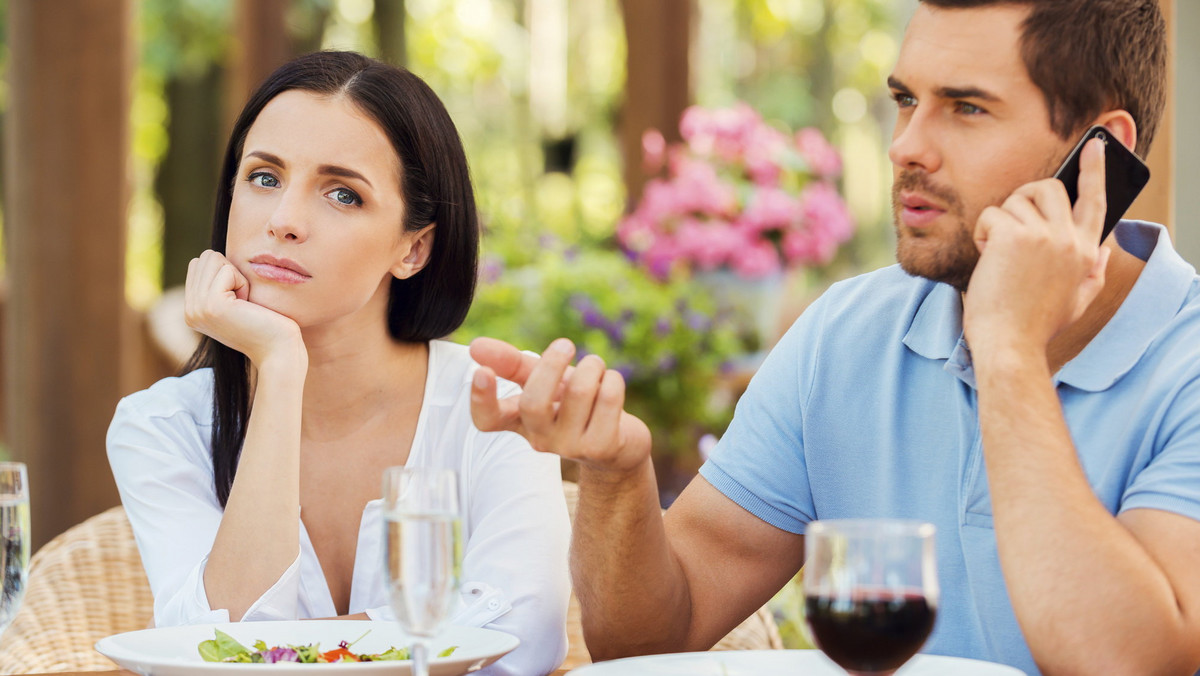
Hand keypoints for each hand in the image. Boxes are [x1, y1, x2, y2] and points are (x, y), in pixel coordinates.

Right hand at [184, 250, 304, 366]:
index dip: (227, 273)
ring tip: (245, 304)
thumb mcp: (234, 301)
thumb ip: (217, 283)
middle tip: (244, 302)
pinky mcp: (211, 305)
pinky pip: (227, 270)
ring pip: (214, 259)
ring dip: (238, 277)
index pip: (200, 263)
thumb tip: (212, 256)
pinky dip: (243, 283)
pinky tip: (248, 306)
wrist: (278, 351)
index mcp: (192, 308)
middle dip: (231, 272)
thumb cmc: (266, 323)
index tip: (239, 300)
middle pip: (205, 257)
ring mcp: (197, 308)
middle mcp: (189, 310)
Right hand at [469, 337, 652, 474]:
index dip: (480, 399)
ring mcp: (571, 447)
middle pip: (534, 404)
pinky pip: (608, 398)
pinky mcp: (602, 448)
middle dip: (551, 365)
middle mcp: (541, 438)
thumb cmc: (576, 406)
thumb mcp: (545, 381)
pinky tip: (611, 383)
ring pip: (579, 391)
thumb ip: (512, 364)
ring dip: (592, 366)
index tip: (481, 371)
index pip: (488, 420)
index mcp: (520, 421)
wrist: (621, 442)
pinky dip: (612, 379)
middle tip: (565, 344)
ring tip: (595, 366)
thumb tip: (475, 346)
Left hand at [964, 137, 1110, 356]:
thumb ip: (1093, 270)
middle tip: (1010, 224)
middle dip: (1025, 198)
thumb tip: (1105, 247)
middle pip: (1050, 188)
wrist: (1010, 343)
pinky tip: (985, 257)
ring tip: (997, 252)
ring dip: (1000, 221)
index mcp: (1086, 251)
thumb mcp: (1077, 300)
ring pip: (1016, 199)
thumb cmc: (1035, 325)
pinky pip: (992, 214)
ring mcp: (1043, 235)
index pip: (1096, 200)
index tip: (1095, 144)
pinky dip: (982, 233)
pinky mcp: (1013, 236)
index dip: (1095, 170)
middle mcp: (1069, 238)